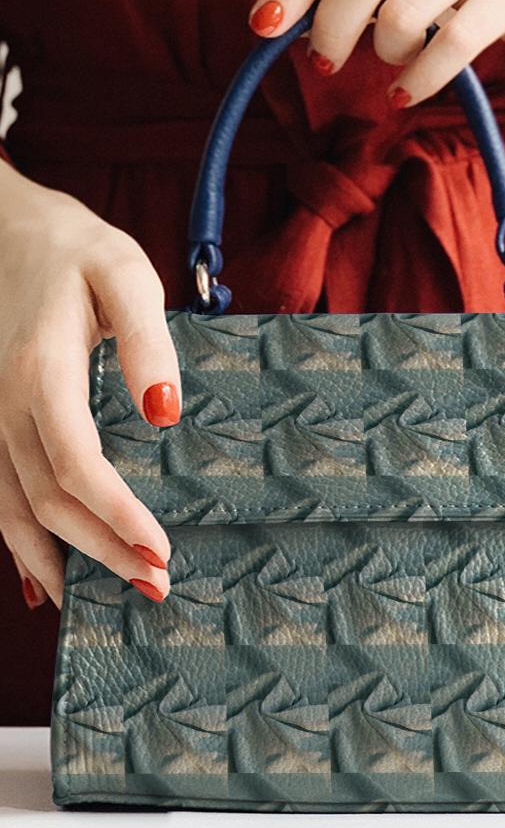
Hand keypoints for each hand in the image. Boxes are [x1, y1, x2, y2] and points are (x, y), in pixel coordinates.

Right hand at [0, 165, 177, 609]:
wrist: (8, 227)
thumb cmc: (76, 247)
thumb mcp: (125, 273)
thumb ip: (146, 342)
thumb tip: (165, 415)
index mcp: (41, 372)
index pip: (75, 465)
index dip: (115, 517)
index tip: (158, 551)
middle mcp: (4, 405)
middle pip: (47, 500)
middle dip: (100, 551)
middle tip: (155, 588)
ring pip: (13, 509)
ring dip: (59, 560)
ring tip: (104, 600)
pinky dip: (18, 543)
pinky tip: (44, 580)